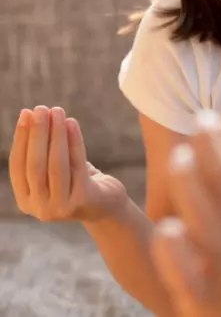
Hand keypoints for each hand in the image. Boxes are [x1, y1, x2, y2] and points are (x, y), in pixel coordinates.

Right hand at [8, 106, 127, 222]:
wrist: (107, 206)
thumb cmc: (77, 182)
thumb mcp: (55, 170)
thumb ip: (43, 152)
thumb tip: (33, 115)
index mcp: (26, 199)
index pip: (18, 165)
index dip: (20, 138)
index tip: (25, 114)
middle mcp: (39, 207)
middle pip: (35, 164)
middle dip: (37, 133)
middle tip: (40, 109)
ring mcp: (60, 206)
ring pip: (55, 164)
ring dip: (55, 134)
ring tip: (57, 111)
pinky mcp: (82, 199)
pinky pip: (77, 164)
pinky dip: (74, 141)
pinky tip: (72, 123)